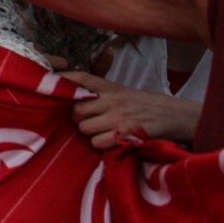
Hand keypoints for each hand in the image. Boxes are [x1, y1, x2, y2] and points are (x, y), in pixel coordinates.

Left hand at [63, 73, 201, 149]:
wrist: (173, 115)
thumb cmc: (142, 104)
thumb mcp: (122, 91)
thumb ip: (99, 91)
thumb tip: (71, 89)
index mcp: (111, 87)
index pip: (82, 78)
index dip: (64, 79)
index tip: (50, 80)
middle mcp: (112, 100)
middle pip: (77, 109)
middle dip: (78, 118)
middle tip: (87, 120)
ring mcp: (119, 117)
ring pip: (84, 127)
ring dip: (89, 133)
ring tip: (100, 131)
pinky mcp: (125, 134)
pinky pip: (97, 142)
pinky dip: (100, 144)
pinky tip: (110, 140)